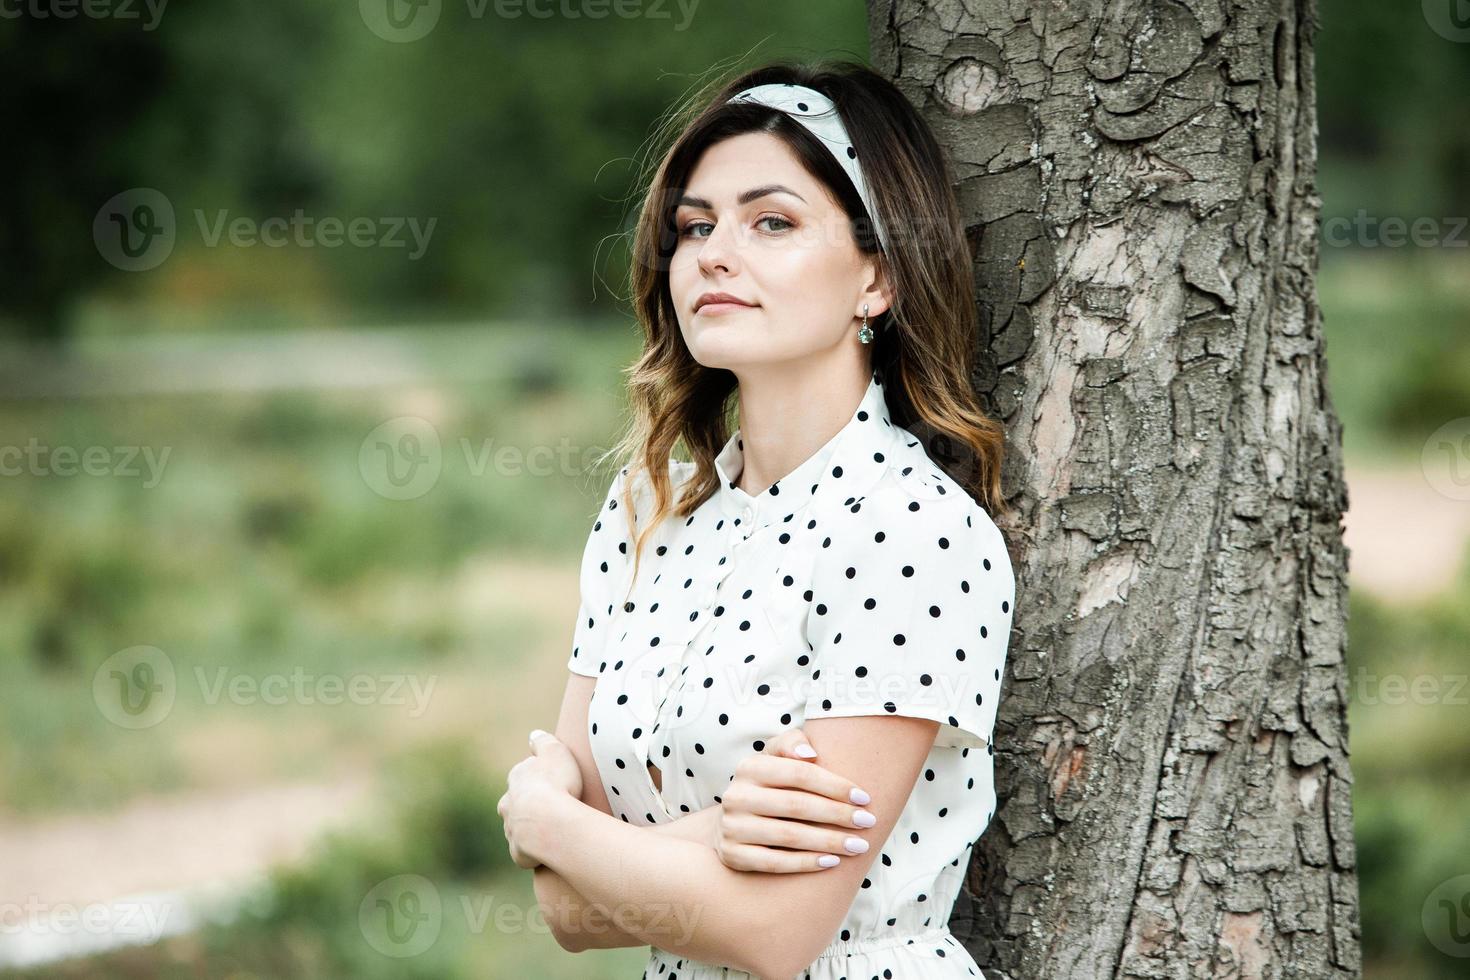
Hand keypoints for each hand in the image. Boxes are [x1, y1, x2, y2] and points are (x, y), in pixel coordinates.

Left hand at [497, 729, 581, 868]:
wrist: (549, 822)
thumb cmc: (557, 784)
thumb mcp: (555, 751)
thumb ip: (543, 741)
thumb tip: (533, 735)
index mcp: (517, 779)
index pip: (522, 777)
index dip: (537, 780)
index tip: (551, 783)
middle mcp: (508, 805)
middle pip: (514, 805)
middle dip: (526, 807)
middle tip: (549, 810)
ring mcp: (511, 830)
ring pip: (518, 829)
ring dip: (530, 830)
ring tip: (552, 832)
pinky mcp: (518, 853)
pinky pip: (526, 854)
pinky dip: (535, 853)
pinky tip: (550, 851)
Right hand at [714, 727, 877, 872]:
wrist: (733, 822)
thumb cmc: (768, 785)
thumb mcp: (775, 757)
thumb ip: (791, 743)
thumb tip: (809, 753)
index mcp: (750, 766)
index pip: (799, 773)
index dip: (834, 785)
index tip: (865, 798)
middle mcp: (737, 795)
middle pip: (796, 805)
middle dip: (838, 814)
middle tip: (869, 822)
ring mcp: (732, 827)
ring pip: (788, 836)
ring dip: (829, 841)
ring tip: (858, 846)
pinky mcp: (733, 856)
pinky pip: (774, 862)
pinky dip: (806, 863)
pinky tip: (832, 862)